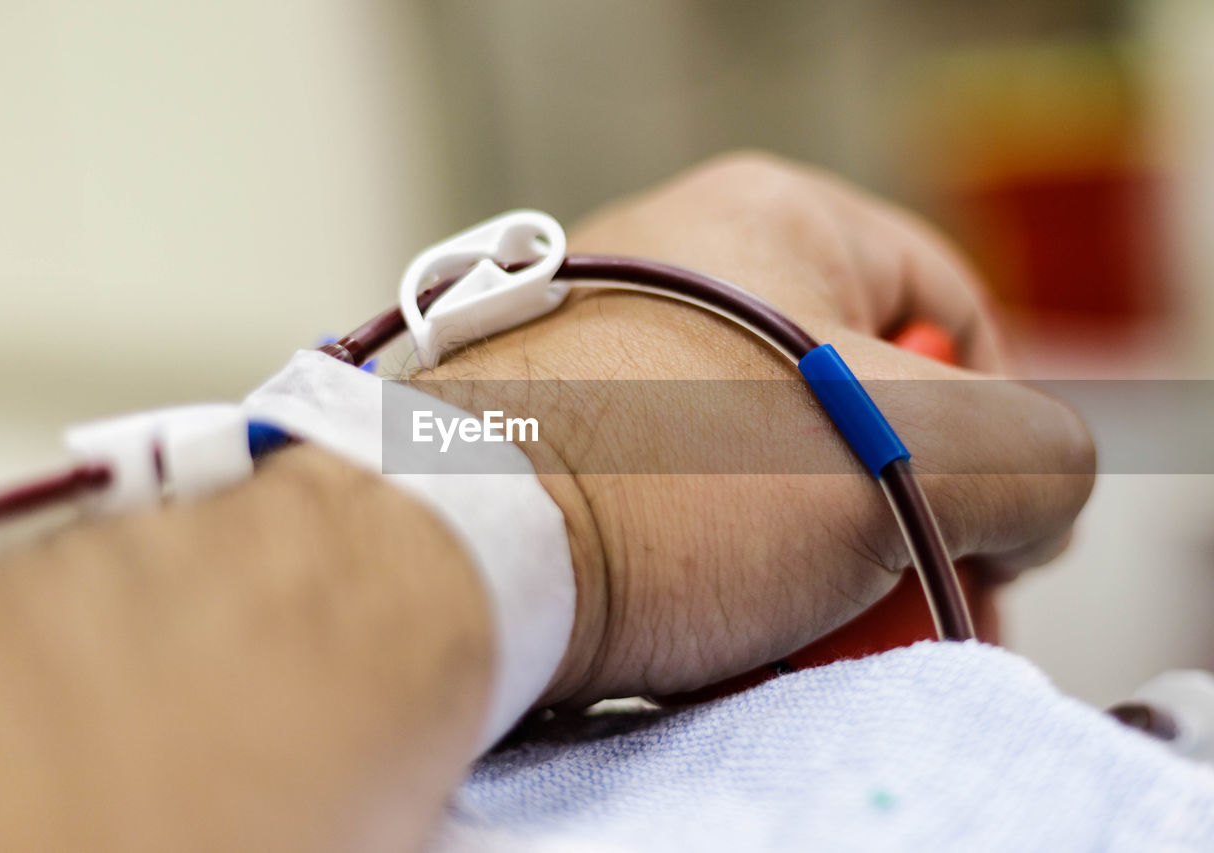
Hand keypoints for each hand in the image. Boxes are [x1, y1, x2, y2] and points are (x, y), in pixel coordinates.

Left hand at [422, 152, 1094, 705]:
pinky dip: (716, 559)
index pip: (948, 311)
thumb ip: (1033, 460)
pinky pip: (677, 490)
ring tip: (800, 628)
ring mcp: (602, 343)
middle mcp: (677, 261)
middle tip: (902, 608)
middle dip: (896, 516)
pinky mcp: (545, 425)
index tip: (984, 541)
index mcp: (775, 220)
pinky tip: (716, 620)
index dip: (995, 433)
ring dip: (809, 555)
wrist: (461, 547)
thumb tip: (1021, 501)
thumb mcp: (922, 463)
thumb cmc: (683, 484)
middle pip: (851, 397)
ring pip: (764, 456)